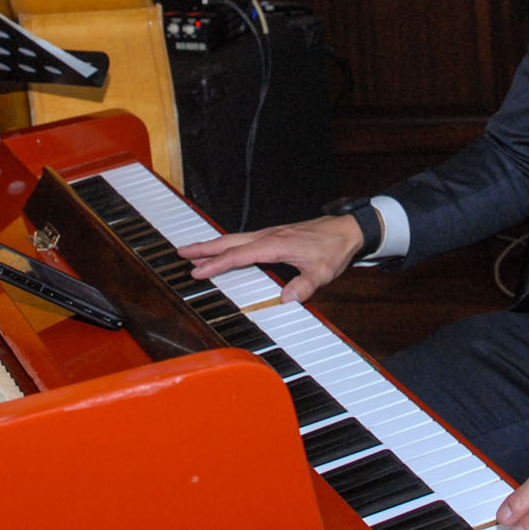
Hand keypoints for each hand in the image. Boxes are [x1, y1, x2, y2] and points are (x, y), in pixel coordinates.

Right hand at [181, 214, 361, 303]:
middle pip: (229, 242)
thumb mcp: (322, 271)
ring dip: (214, 245)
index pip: (238, 256)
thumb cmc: (333, 248)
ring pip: (235, 239)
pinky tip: (225, 250)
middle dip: (204, 248)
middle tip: (182, 253)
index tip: (198, 271)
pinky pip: (245, 240)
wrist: (347, 230)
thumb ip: (305, 285)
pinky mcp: (275, 235)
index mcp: (275, 244)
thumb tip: (287, 299)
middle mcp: (269, 236)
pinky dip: (229, 244)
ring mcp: (271, 234)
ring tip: (194, 252)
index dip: (217, 264)